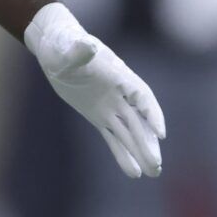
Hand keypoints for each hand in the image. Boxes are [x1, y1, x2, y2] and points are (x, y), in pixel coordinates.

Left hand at [24, 3, 165, 177]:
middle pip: (138, 121)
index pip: (141, 96)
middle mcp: (119, 93)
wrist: (56, 49)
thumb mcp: (69, 47)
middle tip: (156, 165)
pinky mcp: (98, 116)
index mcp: (118, 75)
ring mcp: (109, 106)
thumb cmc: (64, 43)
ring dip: (140, 152)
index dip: (151, 114)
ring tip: (153, 173)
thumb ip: (80, 49)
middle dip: (147, 143)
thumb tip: (88, 46)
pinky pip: (112, 137)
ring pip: (129, 132)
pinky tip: (133, 172)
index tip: (160, 134)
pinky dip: (122, 153)